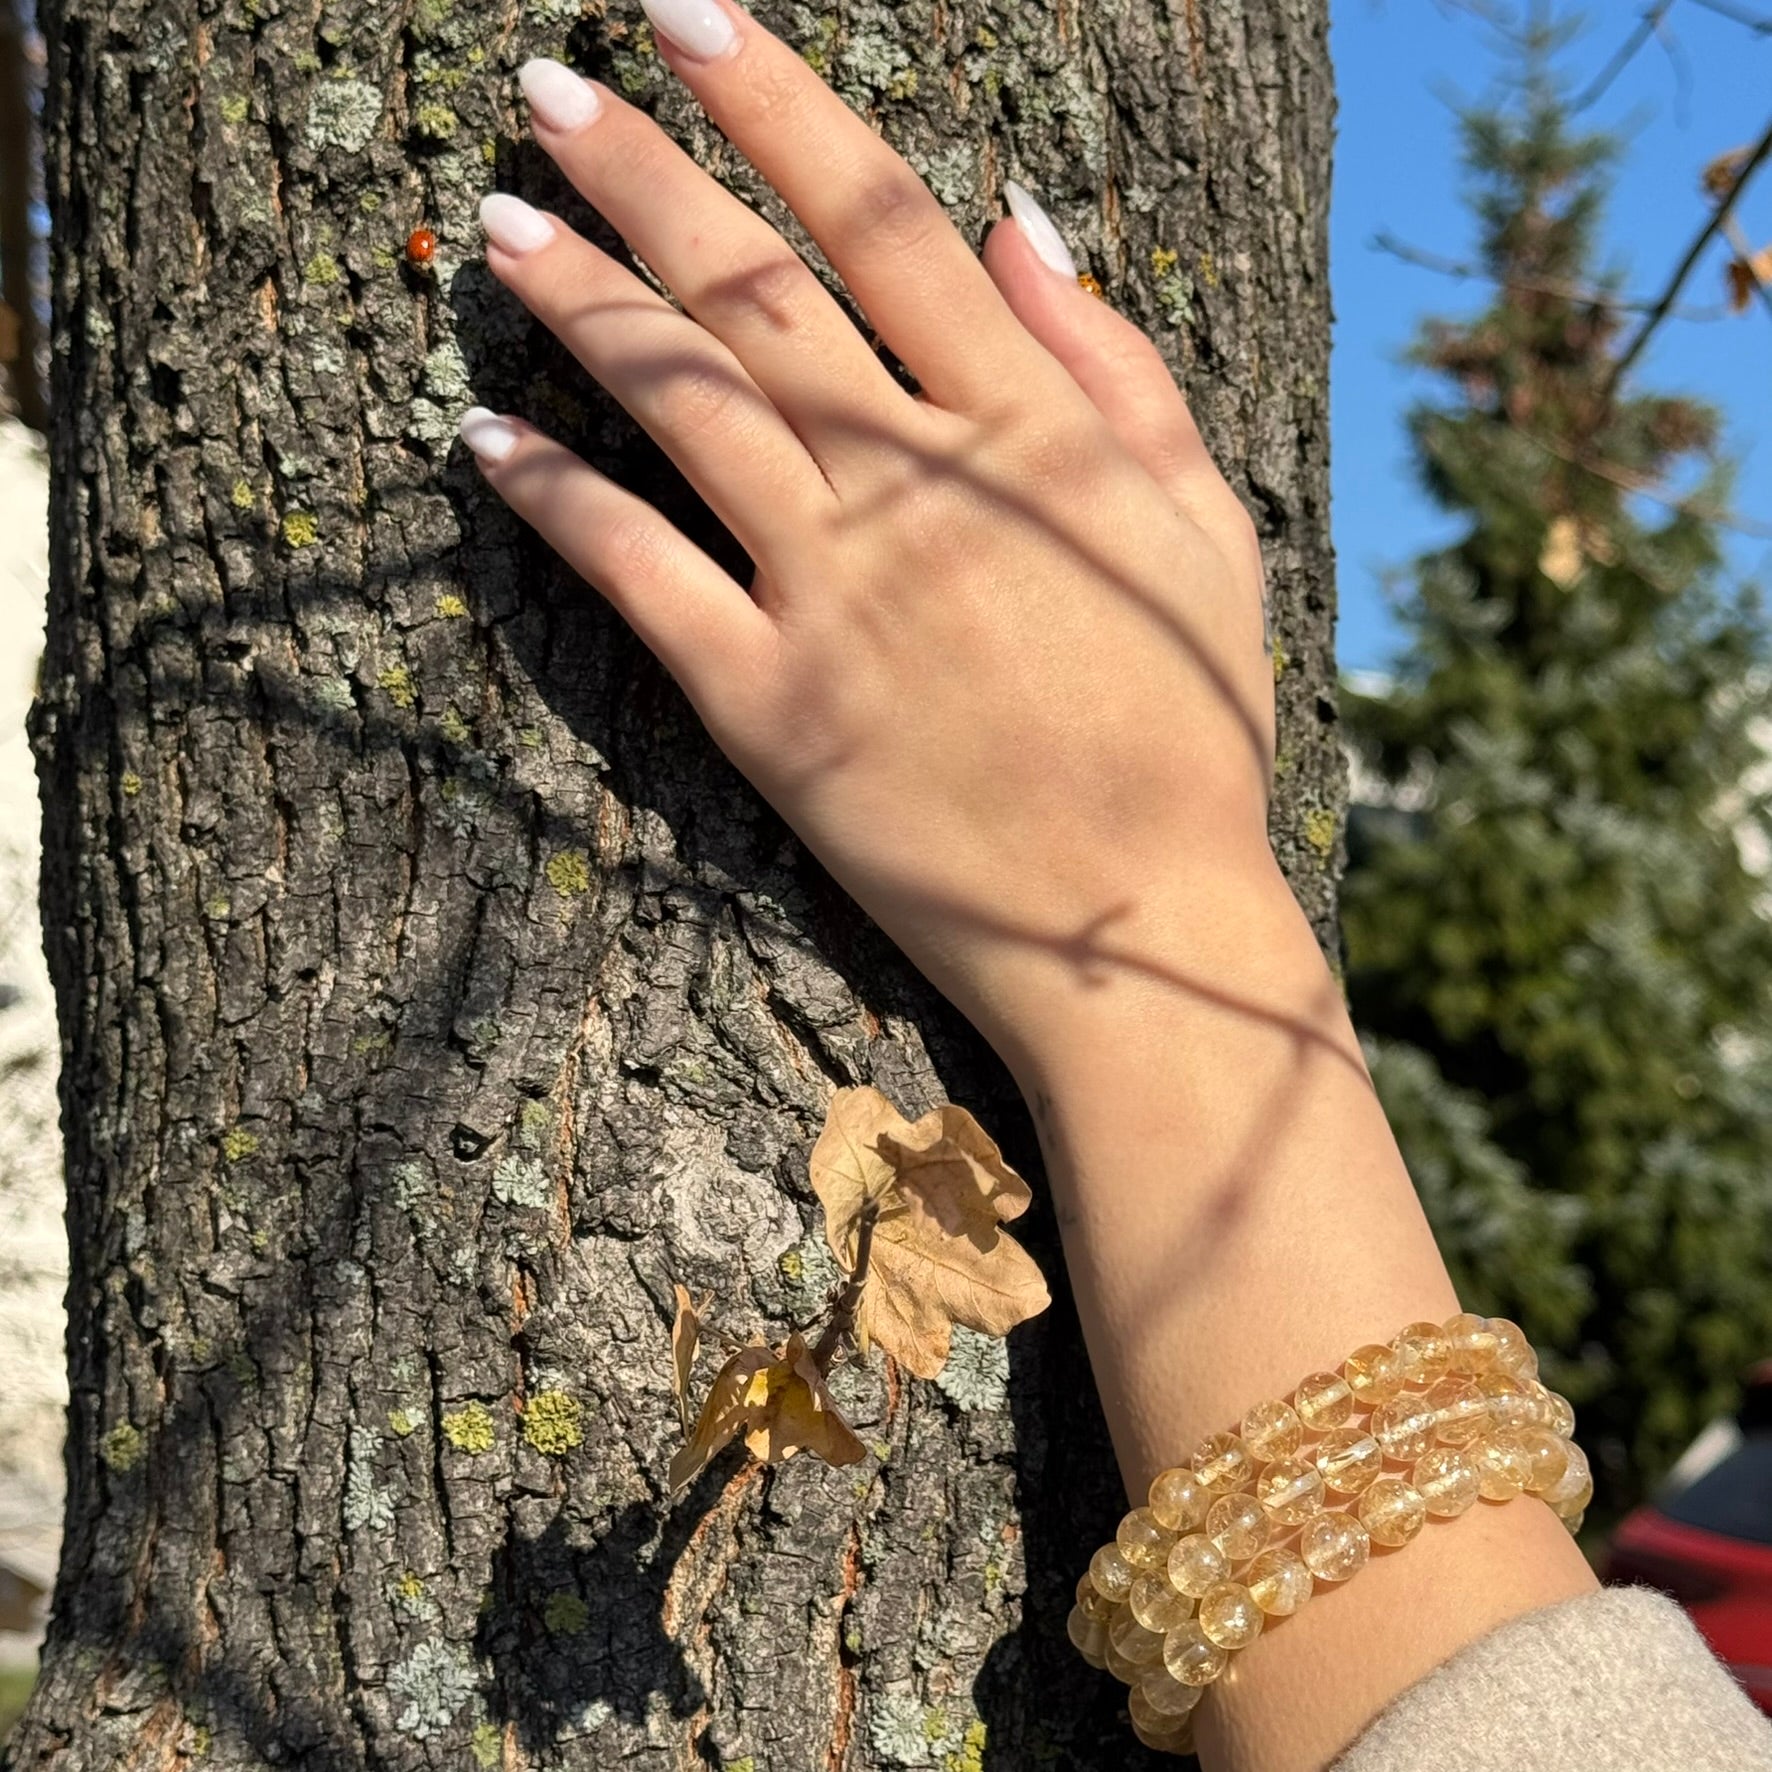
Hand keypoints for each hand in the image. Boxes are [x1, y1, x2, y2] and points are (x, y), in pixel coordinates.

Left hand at [463, 2, 1281, 1069]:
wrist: (1140, 923)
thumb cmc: (1188, 729)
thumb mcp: (1204, 530)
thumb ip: (1117, 371)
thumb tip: (1018, 222)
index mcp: (1030, 433)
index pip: (881, 224)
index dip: (778, 106)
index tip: (690, 20)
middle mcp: (920, 488)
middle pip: (755, 291)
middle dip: (644, 171)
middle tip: (543, 87)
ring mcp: (836, 594)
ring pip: (685, 408)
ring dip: (581, 302)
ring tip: (498, 224)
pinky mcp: (768, 705)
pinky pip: (641, 577)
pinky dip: (559, 500)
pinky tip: (487, 435)